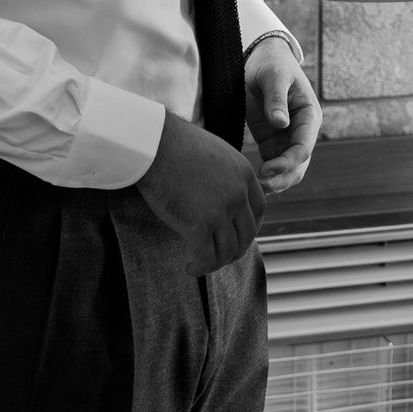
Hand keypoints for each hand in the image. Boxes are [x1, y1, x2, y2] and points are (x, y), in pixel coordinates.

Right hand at [135, 110, 265, 275]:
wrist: (153, 143)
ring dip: (217, 262)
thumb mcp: (214, 153)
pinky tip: (190, 268)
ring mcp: (220, 211)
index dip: (251, 227)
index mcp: (244, 173)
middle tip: (222, 256)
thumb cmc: (174, 143)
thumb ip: (225, 174)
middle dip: (236, 249)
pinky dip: (200, 267)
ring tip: (202, 264)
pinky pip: (206, 257)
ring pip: (228, 250)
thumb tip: (220, 194)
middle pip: (247, 233)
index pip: (259, 209)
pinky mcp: (198, 225)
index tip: (240, 235)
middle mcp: (238, 194)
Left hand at [245, 35, 317, 194]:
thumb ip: (276, 99)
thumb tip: (280, 123)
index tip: (267, 168)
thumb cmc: (272, 64)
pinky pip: (273, 164)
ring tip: (257, 188)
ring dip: (276, 181)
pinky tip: (252, 181)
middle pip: (299, 164)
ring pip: (288, 169)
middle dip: (283, 178)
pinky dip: (266, 175)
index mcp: (309, 116)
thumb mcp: (274, 76)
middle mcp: (301, 131)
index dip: (288, 161)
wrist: (261, 59)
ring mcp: (287, 138)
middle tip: (262, 186)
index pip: (304, 147)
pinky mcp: (272, 141)